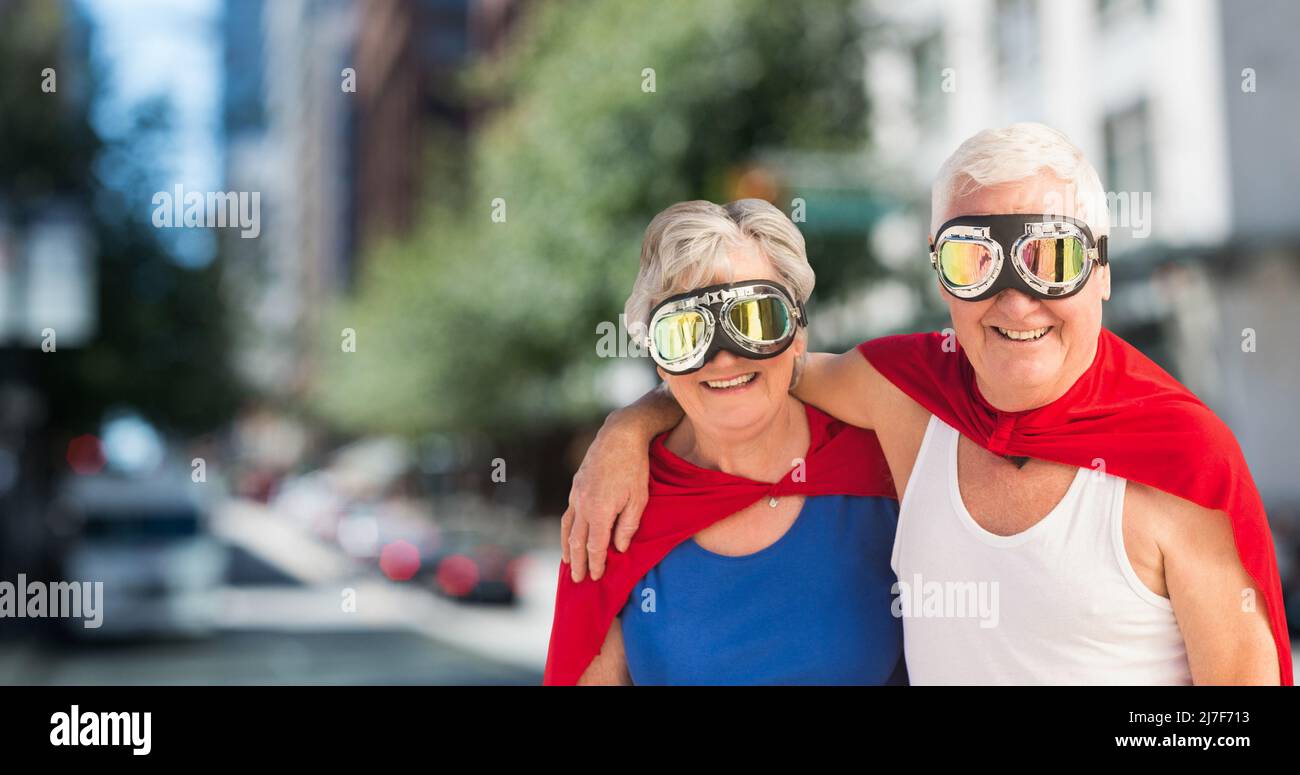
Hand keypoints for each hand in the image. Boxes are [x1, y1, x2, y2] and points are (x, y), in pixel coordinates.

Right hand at [560, 422, 651, 581]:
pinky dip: (567, 529)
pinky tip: (570, 534)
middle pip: (577, 541)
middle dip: (577, 562)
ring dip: (567, 547)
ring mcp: (576, 494)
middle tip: (577, 579)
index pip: (595, 546)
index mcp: (599, 511)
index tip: (596, 577)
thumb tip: (619, 549)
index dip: (596, 563)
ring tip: (567, 562)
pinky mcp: (576, 485)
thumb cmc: (635, 467)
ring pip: (568, 527)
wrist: (619, 434)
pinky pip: (568, 514)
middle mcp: (583, 505)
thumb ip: (628, 526)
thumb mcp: (639, 499)